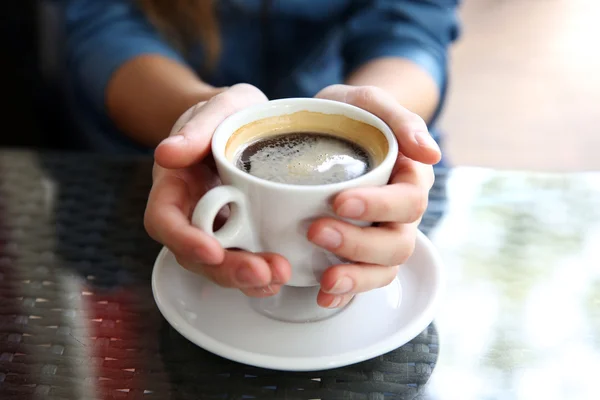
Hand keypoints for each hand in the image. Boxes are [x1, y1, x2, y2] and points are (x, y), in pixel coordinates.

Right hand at [144, 84, 291, 296]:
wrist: (248, 121)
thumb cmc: (228, 112)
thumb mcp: (218, 108)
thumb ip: (196, 129)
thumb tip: (167, 154)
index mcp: (174, 184)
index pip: (164, 221)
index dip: (184, 240)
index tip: (212, 250)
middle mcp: (191, 212)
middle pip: (195, 254)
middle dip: (227, 270)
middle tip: (262, 273)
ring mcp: (217, 225)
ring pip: (220, 264)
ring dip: (247, 278)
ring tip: (279, 275)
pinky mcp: (242, 231)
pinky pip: (244, 257)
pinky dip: (261, 272)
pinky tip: (282, 275)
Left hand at [310, 84, 440, 307]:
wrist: (326, 127)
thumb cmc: (349, 115)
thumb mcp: (366, 101)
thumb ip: (397, 117)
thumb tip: (429, 152)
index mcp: (409, 177)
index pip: (408, 201)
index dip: (379, 207)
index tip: (340, 201)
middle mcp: (400, 213)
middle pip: (398, 242)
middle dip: (359, 243)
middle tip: (317, 230)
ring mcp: (382, 234)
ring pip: (384, 268)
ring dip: (356, 275)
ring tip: (325, 278)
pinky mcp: (359, 251)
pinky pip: (362, 279)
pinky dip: (345, 291)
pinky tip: (323, 293)